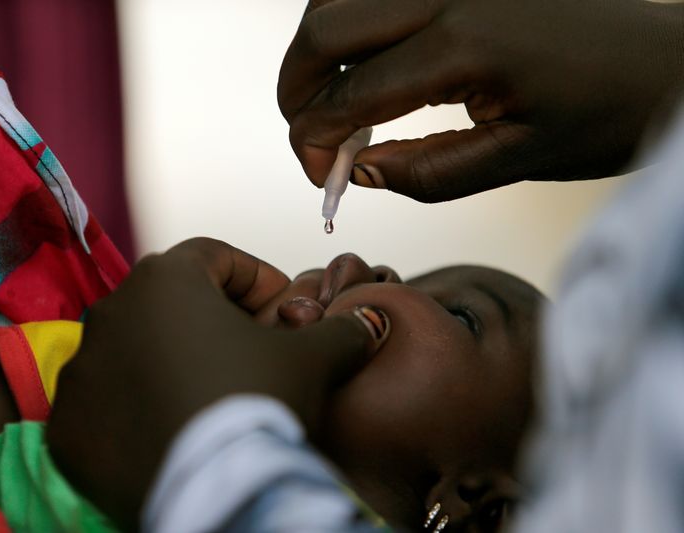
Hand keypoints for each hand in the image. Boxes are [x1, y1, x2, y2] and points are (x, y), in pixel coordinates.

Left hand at [46, 238, 388, 528]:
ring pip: (136, 350)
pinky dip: (138, 407)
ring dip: (175, 361)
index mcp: (165, 279)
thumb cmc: (258, 404)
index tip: (286, 310)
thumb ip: (341, 328)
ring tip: (214, 394)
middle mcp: (111, 312)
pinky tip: (175, 429)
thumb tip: (370, 320)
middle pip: (174, 301)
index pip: (216, 256)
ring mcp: (81, 370)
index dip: (259, 278)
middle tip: (255, 354)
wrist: (215, 491)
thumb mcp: (313, 358)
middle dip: (217, 320)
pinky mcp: (67, 426)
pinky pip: (107, 403)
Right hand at [278, 0, 683, 201]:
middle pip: (324, 29)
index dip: (314, 140)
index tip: (319, 175)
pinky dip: (350, 21)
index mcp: (464, 44)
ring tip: (330, 101)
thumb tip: (358, 172)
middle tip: (307, 138)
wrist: (664, 61)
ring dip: (317, 51)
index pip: (350, 94)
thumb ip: (427, 172)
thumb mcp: (518, 160)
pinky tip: (363, 60)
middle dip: (296, 92)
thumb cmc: (606, 113)